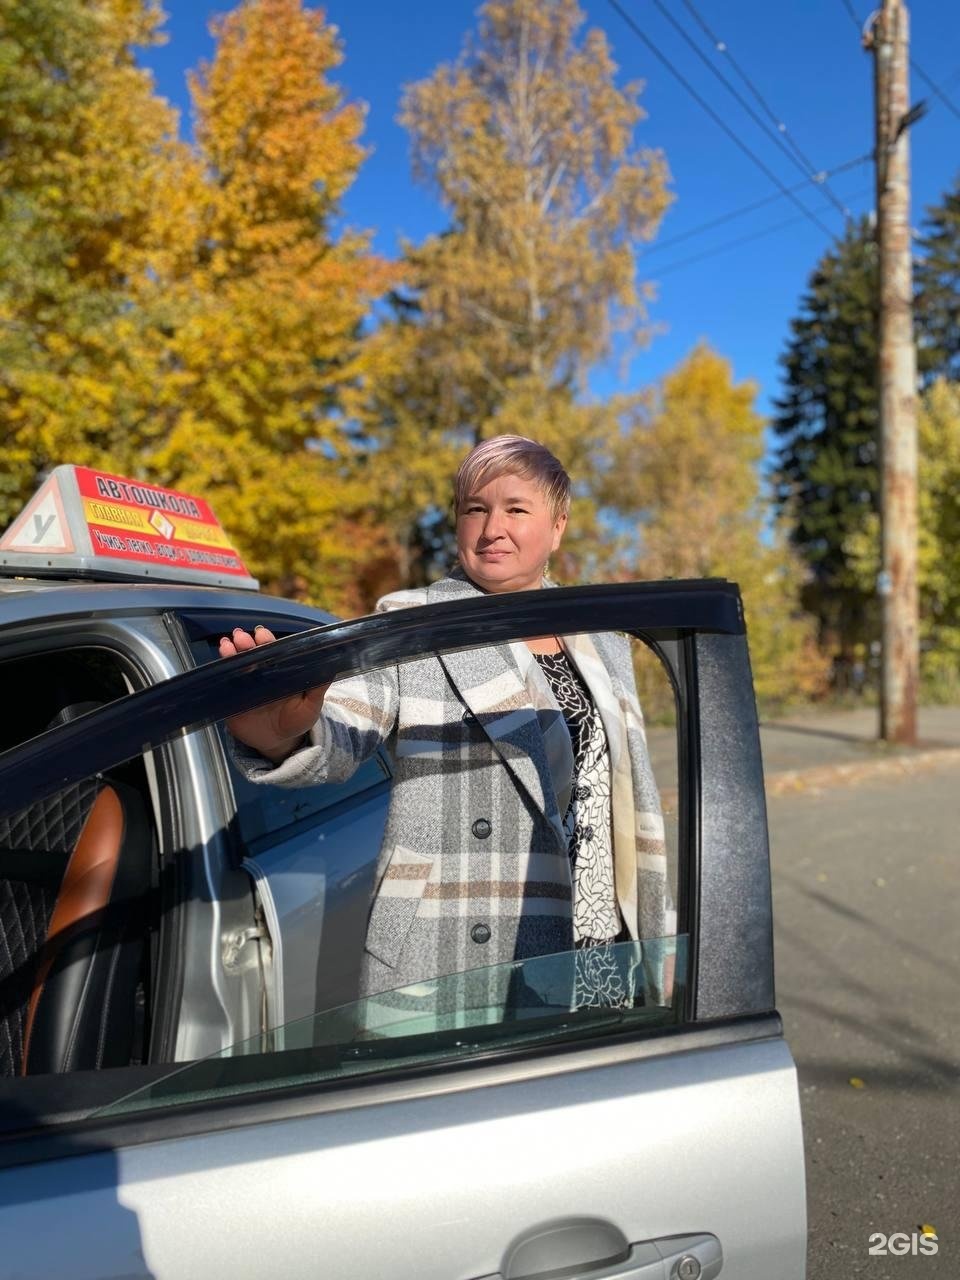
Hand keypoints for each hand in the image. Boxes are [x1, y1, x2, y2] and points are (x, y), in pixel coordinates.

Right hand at [218, 626, 328, 763]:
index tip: (262, 635)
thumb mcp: (311, 706)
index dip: (267, 641)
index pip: (273, 650)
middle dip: (246, 643)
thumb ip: (318, 687)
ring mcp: (245, 683)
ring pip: (237, 663)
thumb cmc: (297, 721)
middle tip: (241, 637)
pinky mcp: (233, 697)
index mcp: (281, 670)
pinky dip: (221, 670)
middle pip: (252, 653)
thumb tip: (332, 666)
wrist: (278, 743)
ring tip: (227, 645)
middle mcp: (261, 673)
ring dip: (231, 652)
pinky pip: (226, 681)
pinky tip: (220, 660)